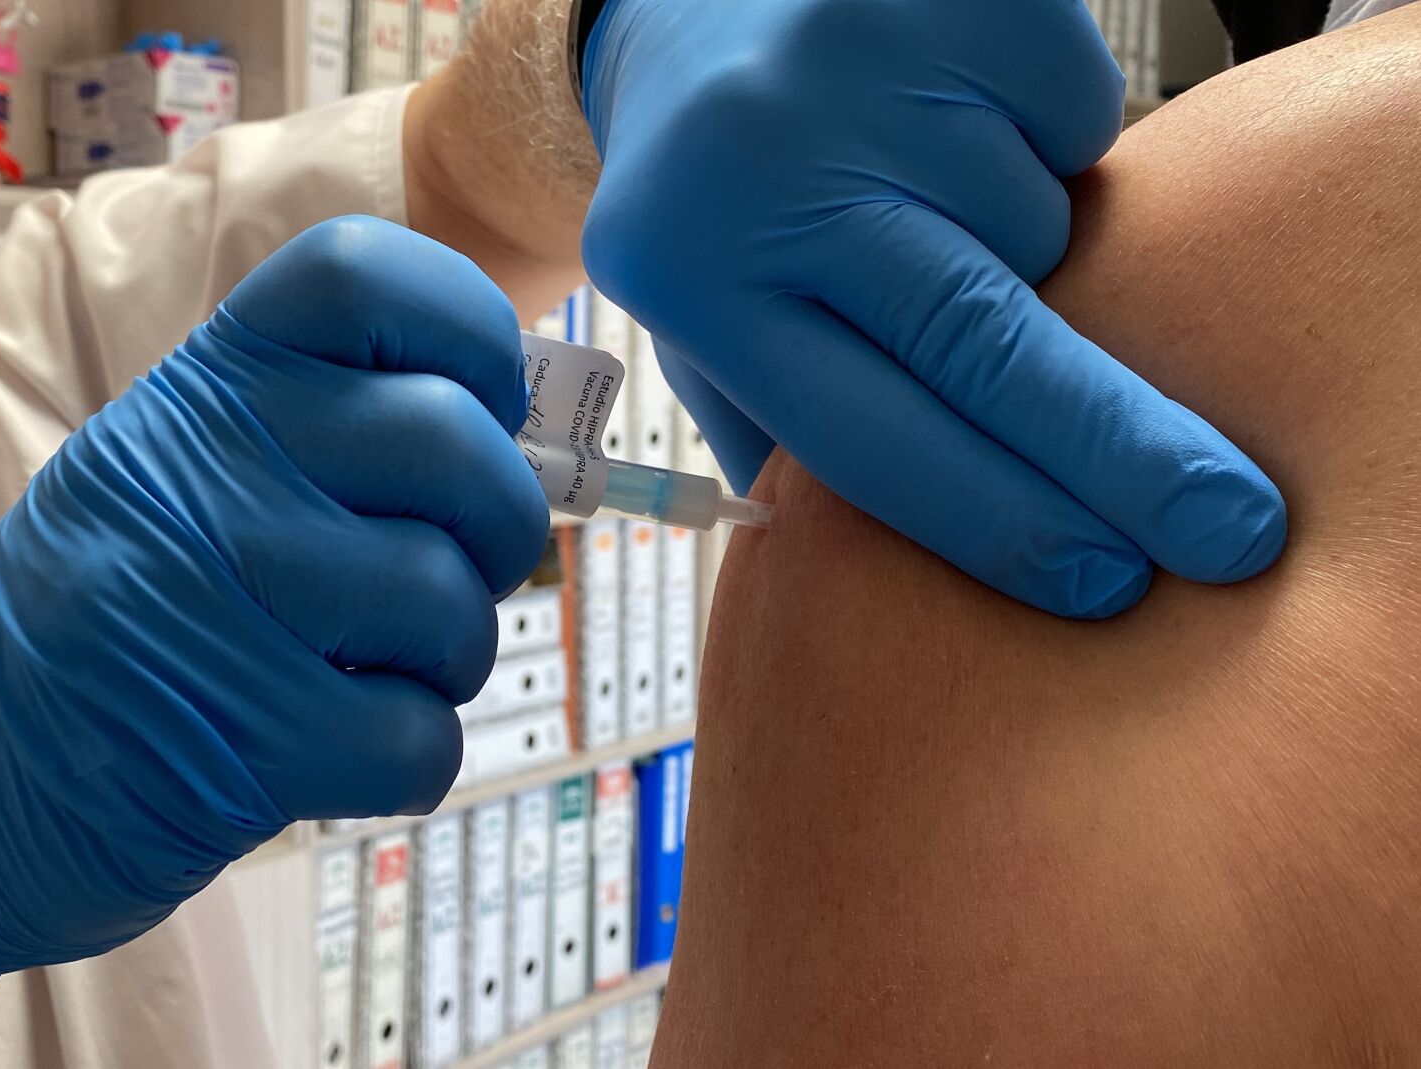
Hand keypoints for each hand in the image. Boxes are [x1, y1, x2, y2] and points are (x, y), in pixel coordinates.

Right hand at [0, 217, 548, 1016]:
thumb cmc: (96, 620)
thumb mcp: (170, 478)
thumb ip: (314, 437)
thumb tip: (513, 441)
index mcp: (195, 390)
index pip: (362, 276)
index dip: (468, 330)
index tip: (482, 401)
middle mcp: (199, 471)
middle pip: (450, 441)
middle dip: (499, 521)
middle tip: (460, 567)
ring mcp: (209, 602)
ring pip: (447, 598)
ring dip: (450, 655)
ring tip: (379, 671)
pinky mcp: (236, 743)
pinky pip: (419, 736)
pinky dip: (412, 757)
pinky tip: (346, 752)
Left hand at [578, 0, 1286, 617]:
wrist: (702, 10)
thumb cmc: (715, 193)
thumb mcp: (699, 324)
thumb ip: (780, 436)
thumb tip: (883, 581)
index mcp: (693, 276)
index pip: (870, 440)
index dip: (999, 523)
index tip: (1103, 582)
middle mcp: (770, 171)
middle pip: (984, 345)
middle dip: (1118, 453)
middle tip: (1224, 530)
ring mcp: (868, 72)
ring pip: (1045, 231)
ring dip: (1035, 256)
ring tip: (937, 213)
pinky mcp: (958, 2)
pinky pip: (1078, 122)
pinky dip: (1050, 149)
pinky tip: (962, 133)